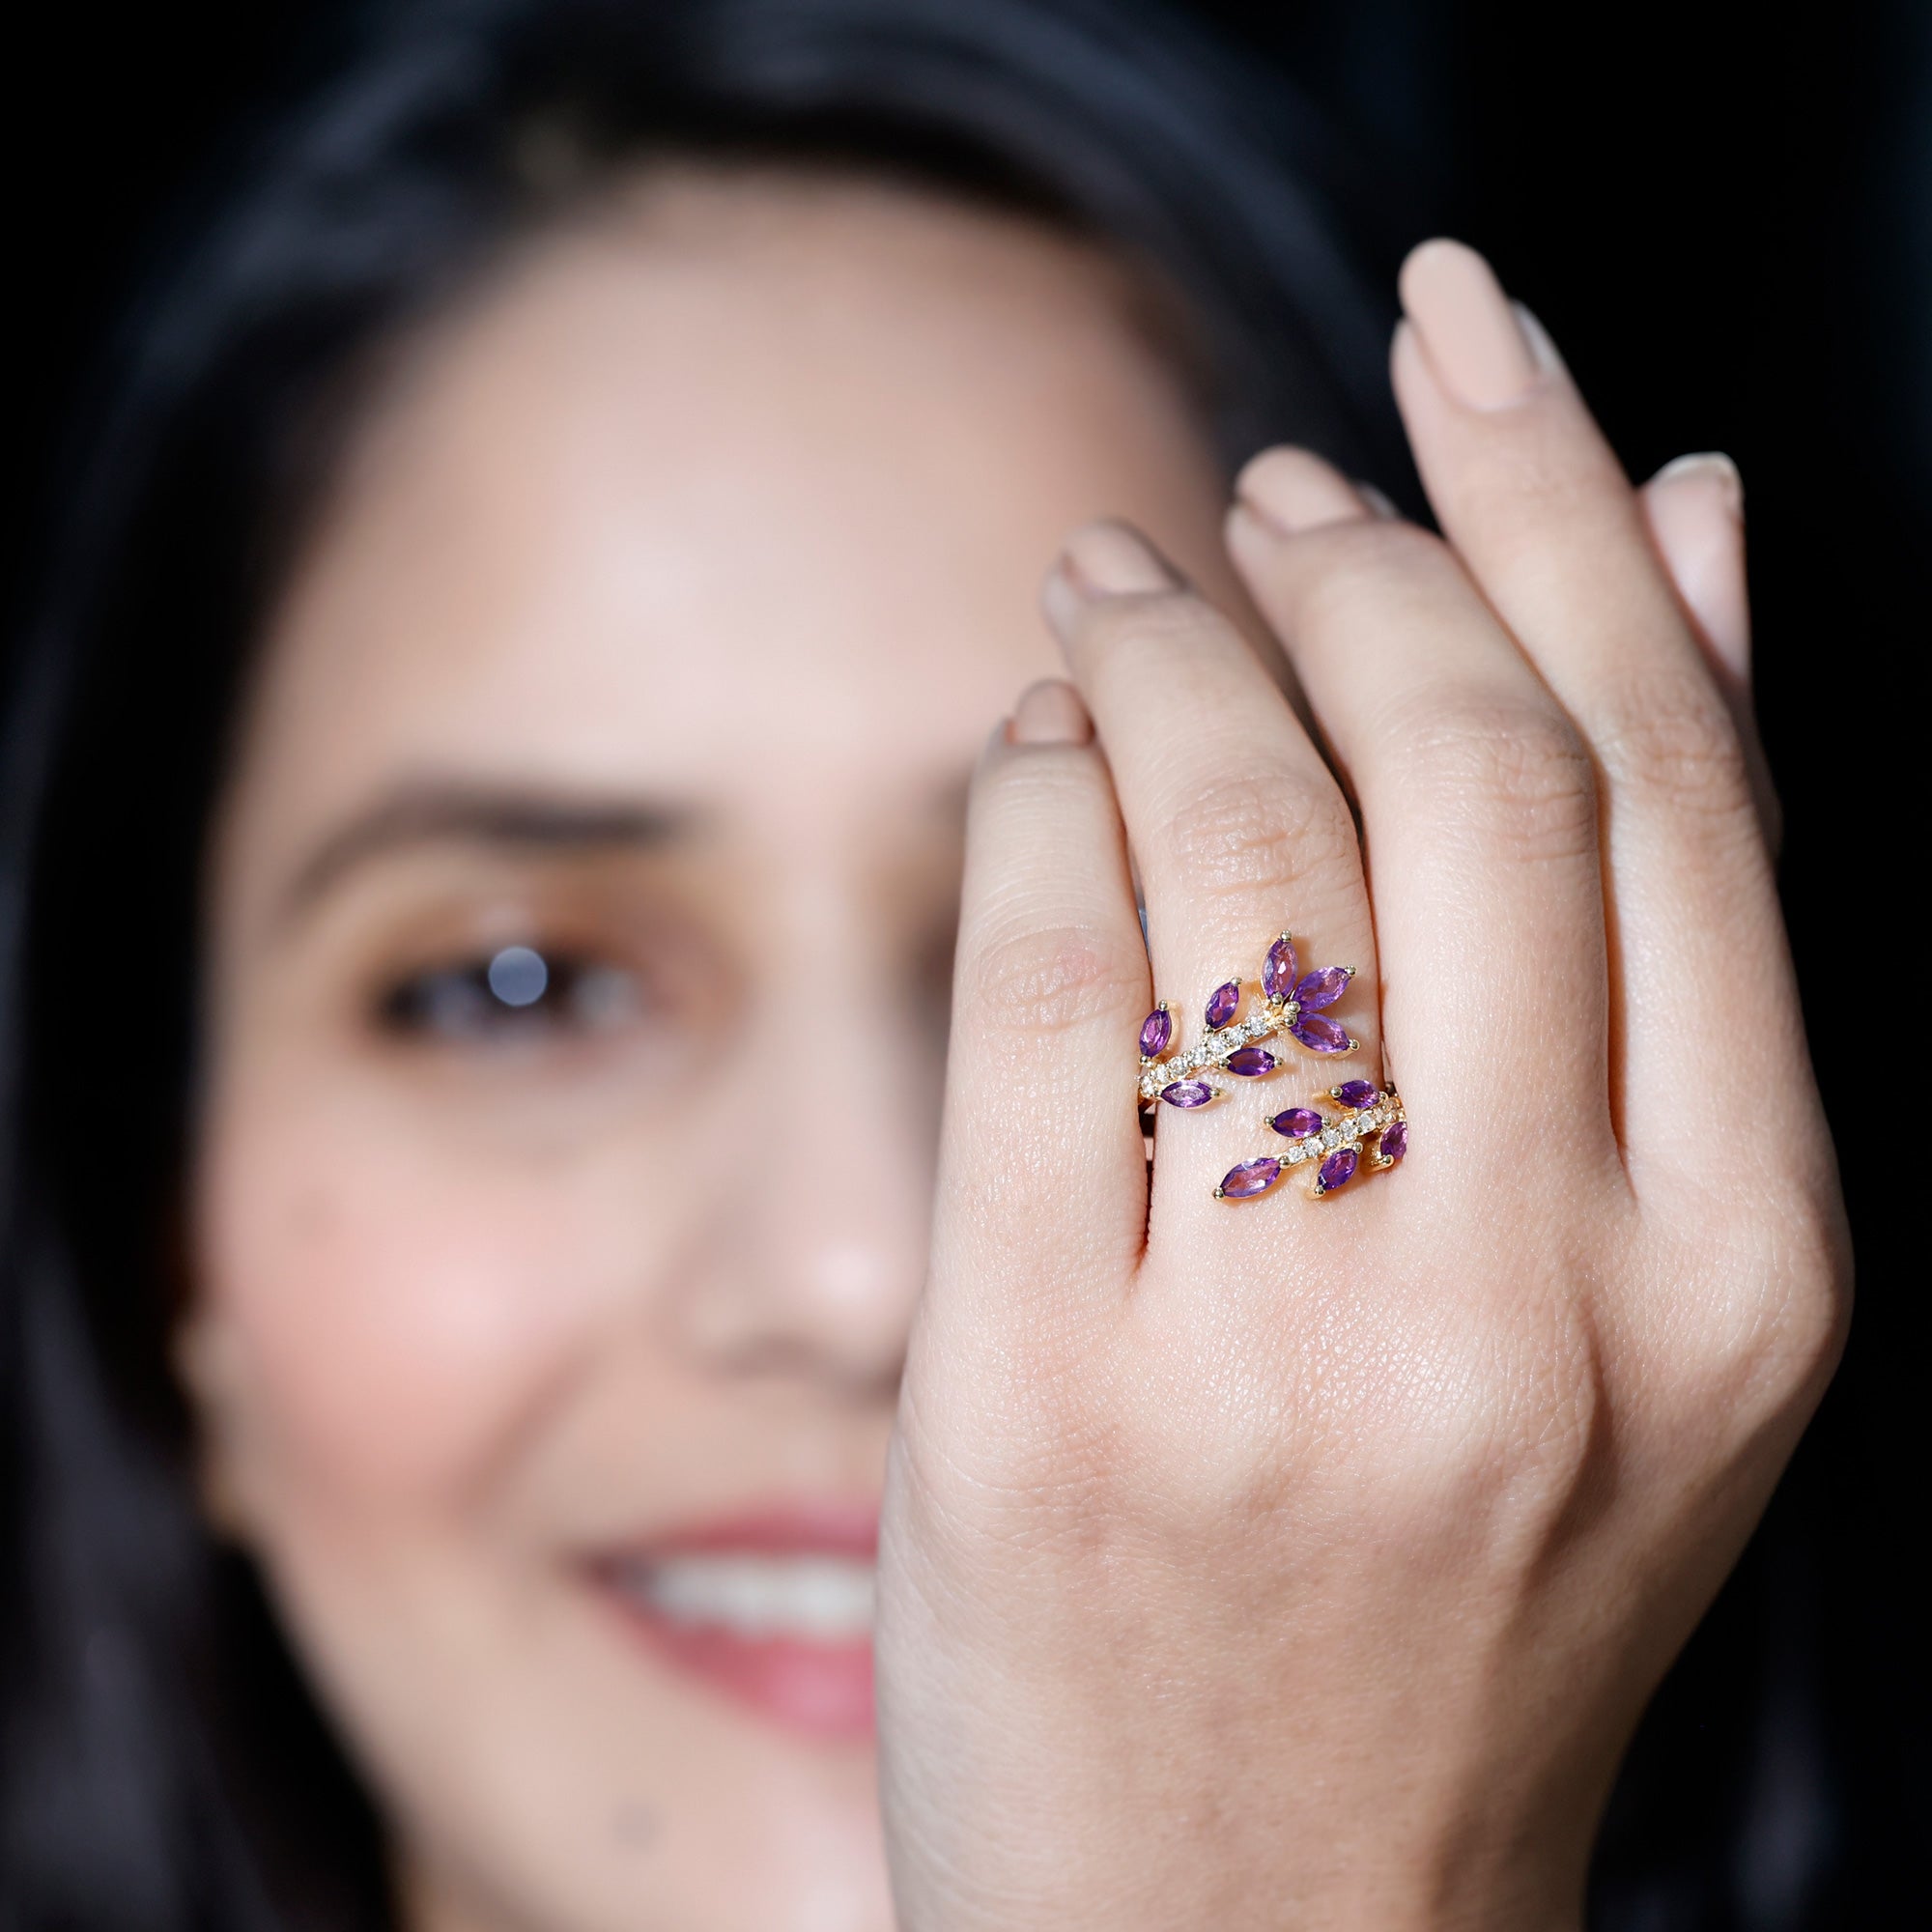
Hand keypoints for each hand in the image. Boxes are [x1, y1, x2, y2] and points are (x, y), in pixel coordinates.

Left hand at [874, 242, 1846, 1929]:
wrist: (1267, 1928)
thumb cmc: (1456, 1599)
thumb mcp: (1648, 1293)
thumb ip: (1668, 923)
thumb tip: (1682, 542)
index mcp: (1739, 1266)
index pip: (1664, 773)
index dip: (1556, 504)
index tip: (1473, 347)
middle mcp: (1539, 1298)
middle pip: (1453, 763)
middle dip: (1349, 556)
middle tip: (1262, 498)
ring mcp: (1281, 1355)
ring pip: (1232, 838)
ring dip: (1162, 649)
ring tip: (1122, 591)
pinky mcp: (1040, 1393)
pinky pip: (1035, 978)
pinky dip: (1030, 804)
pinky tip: (1033, 758)